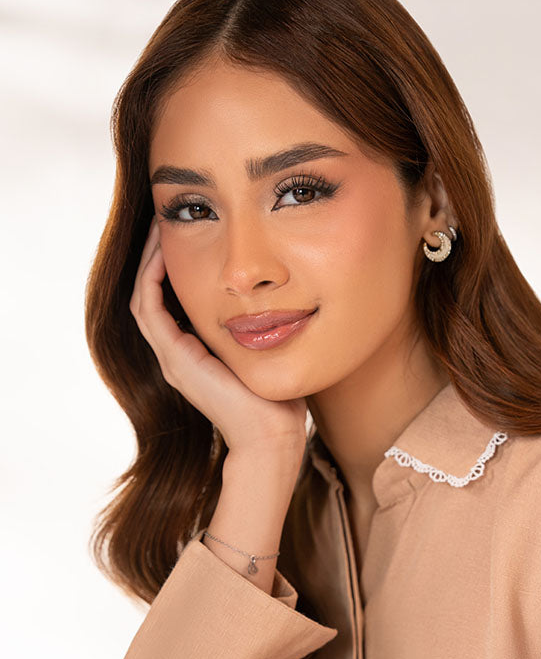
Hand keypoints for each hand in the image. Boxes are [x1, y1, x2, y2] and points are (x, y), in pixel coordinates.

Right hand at [130, 216, 308, 458]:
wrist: (272, 438)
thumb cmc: (279, 403)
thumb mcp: (267, 353)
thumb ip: (261, 329)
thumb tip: (278, 300)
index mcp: (194, 354)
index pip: (169, 300)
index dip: (171, 266)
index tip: (184, 233)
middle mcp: (177, 355)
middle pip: (150, 294)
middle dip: (155, 256)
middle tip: (163, 220)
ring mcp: (172, 358)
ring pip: (143, 297)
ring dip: (148, 261)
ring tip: (158, 228)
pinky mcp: (176, 359)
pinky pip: (149, 308)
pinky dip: (152, 278)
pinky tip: (164, 252)